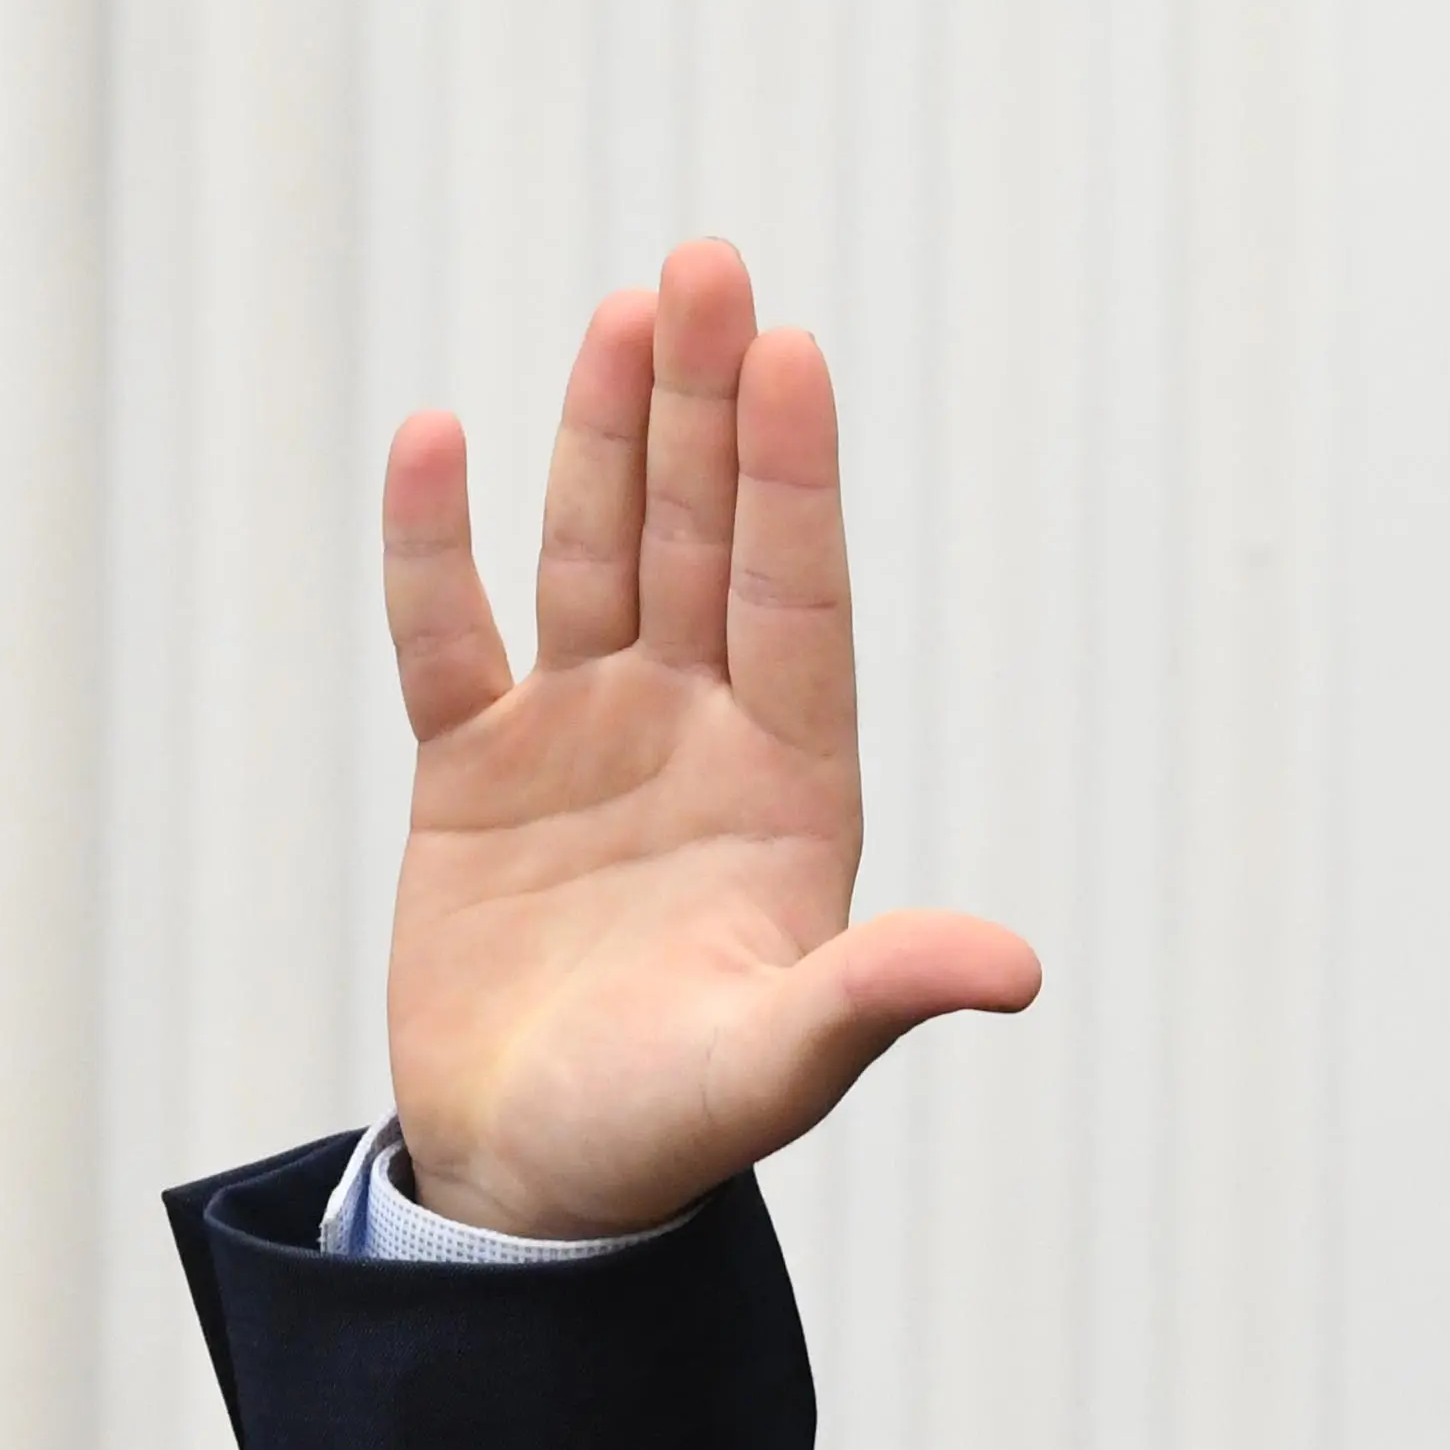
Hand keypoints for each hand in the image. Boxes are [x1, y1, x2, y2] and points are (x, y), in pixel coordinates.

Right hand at [376, 239, 1038, 1237]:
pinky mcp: (474, 774)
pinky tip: (437, 434)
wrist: (537, 1188)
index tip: (793, 351)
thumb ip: (876, 995)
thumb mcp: (780, 1065)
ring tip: (628, 305)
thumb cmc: (671, 1134)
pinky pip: (450, 638)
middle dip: (707, 406)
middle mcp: (697, 737)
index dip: (791, 479)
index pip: (798, 600)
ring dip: (609, 436)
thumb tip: (1013, 970)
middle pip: (704, 541)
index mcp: (790, 789)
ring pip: (598, 556)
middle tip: (712, 261)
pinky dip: (436, 547)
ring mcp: (584, 742)